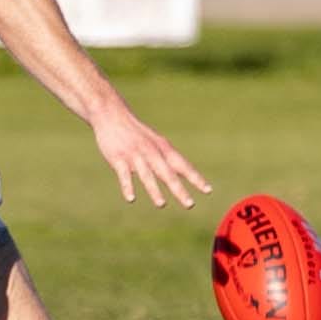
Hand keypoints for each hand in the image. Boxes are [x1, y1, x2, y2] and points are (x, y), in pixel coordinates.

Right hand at [92, 101, 211, 210]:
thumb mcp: (155, 141)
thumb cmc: (136, 132)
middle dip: (178, 189)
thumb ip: (167, 158)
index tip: (208, 190)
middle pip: (167, 173)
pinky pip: (124, 175)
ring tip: (162, 204)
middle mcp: (151, 152)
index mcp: (162, 148)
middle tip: (190, 204)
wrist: (111, 114)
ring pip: (147, 174)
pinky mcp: (118, 158)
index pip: (182, 165)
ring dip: (154, 190)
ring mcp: (135, 155)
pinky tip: (131, 198)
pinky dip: (127, 186)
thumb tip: (185, 171)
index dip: (195, 178)